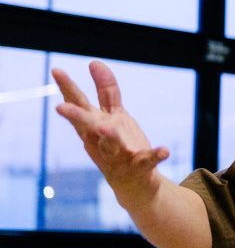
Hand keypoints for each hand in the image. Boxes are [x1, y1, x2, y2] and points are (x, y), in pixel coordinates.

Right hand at [52, 60, 168, 201]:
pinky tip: (165, 149)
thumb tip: (94, 62)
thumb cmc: (117, 145)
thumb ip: (106, 91)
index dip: (68, 87)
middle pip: (87, 124)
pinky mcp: (139, 166)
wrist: (133, 184)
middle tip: (60, 108)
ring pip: (112, 144)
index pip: (80, 104)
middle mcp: (102, 139)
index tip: (56, 71)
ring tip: (108, 128)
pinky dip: (156, 154)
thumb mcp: (112, 116)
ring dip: (110, 136)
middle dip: (75, 115)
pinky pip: (148, 159)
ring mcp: (119, 154)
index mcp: (95, 126)